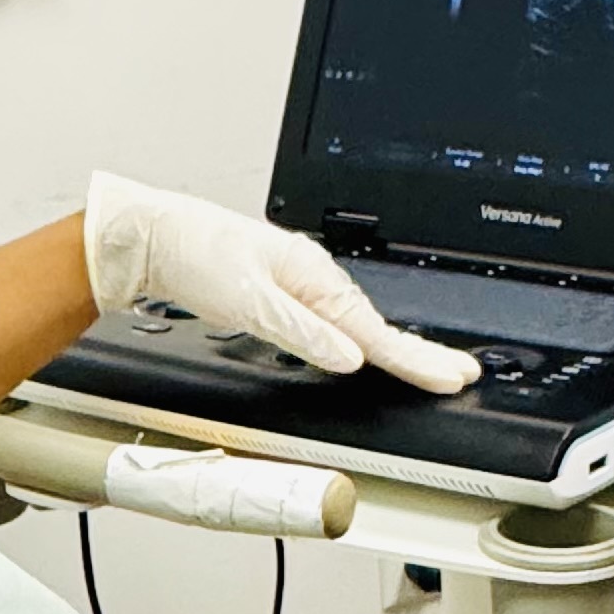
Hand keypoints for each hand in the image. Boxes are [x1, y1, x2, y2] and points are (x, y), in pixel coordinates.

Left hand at [85, 174, 478, 396]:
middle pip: (375, 326)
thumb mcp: (250, 301)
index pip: (373, 329)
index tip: (449, 375)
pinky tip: (365, 348)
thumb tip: (350, 356)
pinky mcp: (281, 295)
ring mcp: (298, 285)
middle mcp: (311, 277)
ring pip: (357, 324)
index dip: (414, 358)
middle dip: (419, 353)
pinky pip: (334, 322)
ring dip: (394, 347)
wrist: (154, 238)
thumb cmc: (193, 256)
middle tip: (459, 373)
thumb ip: (303, 333)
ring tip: (429, 367)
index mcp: (312, 275)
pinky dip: (359, 338)